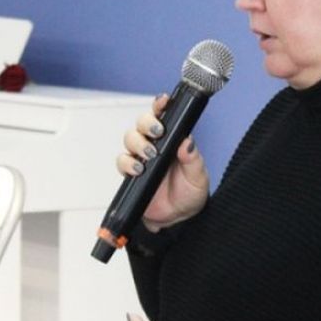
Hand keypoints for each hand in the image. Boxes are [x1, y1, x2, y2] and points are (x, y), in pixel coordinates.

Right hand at [117, 93, 209, 230]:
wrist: (179, 219)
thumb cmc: (191, 193)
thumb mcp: (198, 176)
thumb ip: (193, 159)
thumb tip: (187, 142)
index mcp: (172, 139)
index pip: (164, 116)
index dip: (161, 105)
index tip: (164, 101)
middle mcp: (155, 145)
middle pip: (142, 124)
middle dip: (146, 124)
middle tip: (156, 133)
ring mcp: (142, 158)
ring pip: (130, 139)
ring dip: (137, 143)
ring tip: (148, 155)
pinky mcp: (132, 174)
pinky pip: (122, 162)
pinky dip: (127, 162)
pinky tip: (138, 169)